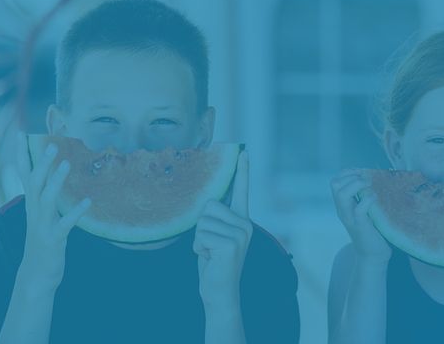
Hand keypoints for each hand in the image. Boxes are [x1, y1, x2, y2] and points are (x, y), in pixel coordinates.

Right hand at [17, 133, 90, 287]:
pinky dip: (75, 212)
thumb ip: (47, 199)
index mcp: (32, 205)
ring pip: (46, 199)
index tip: (21, 134)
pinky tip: (88, 202)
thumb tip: (51, 179)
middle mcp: (34, 212)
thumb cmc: (44, 243)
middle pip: (34, 183)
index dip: (23, 155)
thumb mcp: (44, 217)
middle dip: (41, 163)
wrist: (37, 275)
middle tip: (51, 144)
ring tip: (66, 163)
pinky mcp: (53, 239)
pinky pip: (65, 224)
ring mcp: (42, 226)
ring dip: (56, 181)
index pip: (25, 175)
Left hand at [194, 151, 252, 306]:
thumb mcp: (214, 237)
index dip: (241, 170)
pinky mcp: (231, 244)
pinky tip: (210, 259)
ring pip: (202, 222)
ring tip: (210, 253)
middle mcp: (245, 224)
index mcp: (241, 220)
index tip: (242, 151)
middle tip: (210, 246)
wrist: (220, 292)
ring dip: (198, 240)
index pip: (241, 190)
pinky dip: (198, 249)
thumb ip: (214, 219)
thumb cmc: (213, 263)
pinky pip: (201, 236)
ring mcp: (240, 234)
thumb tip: (207, 204)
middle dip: (201, 226)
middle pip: (208, 206)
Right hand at [330, 170, 390, 266]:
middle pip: (335, 184)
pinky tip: (375, 199)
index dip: (348, 172)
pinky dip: (368, 199)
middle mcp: (343, 209)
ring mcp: (350, 217)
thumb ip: (364, 196)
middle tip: (366, 180)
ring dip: (357, 185)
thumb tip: (374, 177)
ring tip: (369, 187)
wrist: (373, 255)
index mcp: (343, 204)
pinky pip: (360, 208)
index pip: (336, 181)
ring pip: (342, 194)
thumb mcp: (365, 210)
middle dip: (351, 176)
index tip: (362, 173)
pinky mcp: (360, 225)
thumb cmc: (373, 230)